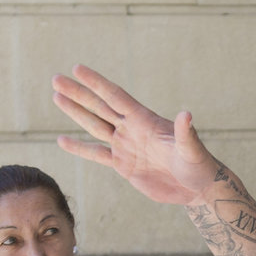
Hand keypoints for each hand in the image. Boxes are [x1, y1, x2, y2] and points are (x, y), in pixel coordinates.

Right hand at [52, 65, 218, 204]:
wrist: (197, 187)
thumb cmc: (199, 165)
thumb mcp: (192, 149)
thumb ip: (186, 132)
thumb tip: (187, 114)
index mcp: (145, 120)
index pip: (116, 97)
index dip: (97, 83)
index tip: (77, 68)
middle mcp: (132, 129)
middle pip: (100, 107)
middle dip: (78, 93)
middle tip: (56, 78)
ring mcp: (126, 146)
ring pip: (95, 126)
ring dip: (76, 112)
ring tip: (56, 96)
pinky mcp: (124, 165)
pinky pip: (97, 155)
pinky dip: (80, 148)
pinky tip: (62, 140)